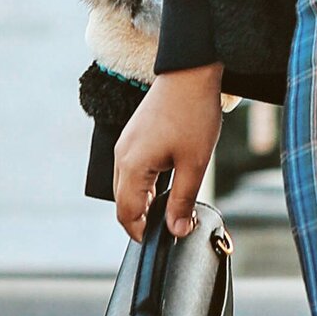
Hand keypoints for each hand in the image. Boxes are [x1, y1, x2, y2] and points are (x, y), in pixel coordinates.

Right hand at [113, 66, 224, 239]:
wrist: (190, 74)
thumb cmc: (193, 114)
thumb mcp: (194, 164)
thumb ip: (183, 200)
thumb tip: (177, 230)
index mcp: (133, 166)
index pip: (127, 213)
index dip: (140, 232)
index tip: (160, 241)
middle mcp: (122, 156)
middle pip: (122, 202)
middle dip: (141, 219)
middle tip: (168, 228)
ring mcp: (125, 144)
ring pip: (126, 186)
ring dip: (143, 202)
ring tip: (170, 209)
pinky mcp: (133, 136)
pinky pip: (131, 170)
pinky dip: (143, 185)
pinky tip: (165, 185)